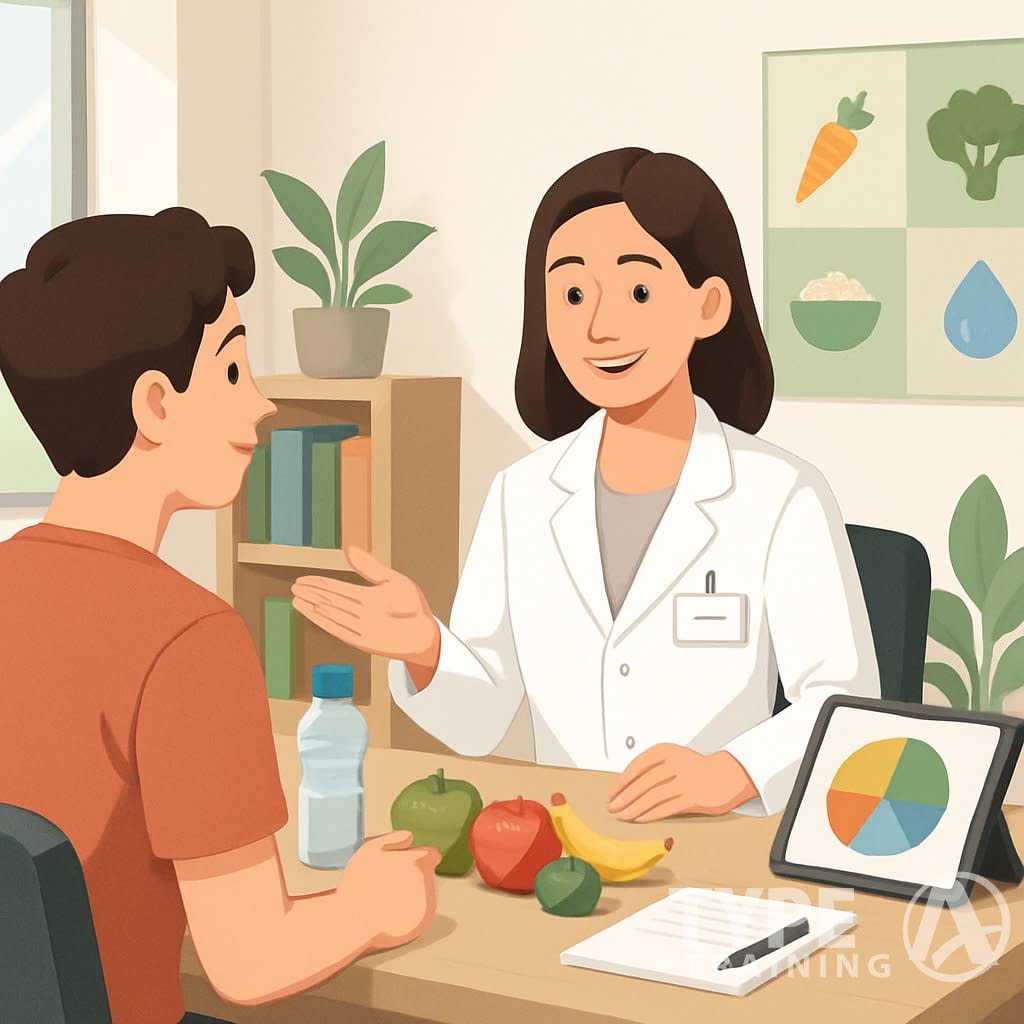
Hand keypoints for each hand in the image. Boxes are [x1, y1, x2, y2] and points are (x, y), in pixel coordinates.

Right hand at [291, 546, 439, 673]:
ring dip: (314, 607)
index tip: (302, 579)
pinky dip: (326, 621)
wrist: (427, 632)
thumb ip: (370, 568)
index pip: (337, 588)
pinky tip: (314, 612)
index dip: (319, 583)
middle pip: (330, 600)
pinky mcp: (363, 641)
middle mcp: (359, 612)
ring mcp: (360, 626)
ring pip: (332, 614)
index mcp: (366, 597)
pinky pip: (340, 629)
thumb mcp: (392, 581)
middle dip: (312, 593)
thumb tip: (349, 549)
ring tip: (296, 598)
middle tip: (294, 587)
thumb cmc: (412, 606)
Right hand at [337, 830, 440, 952]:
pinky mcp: (423, 921)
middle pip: (426, 873)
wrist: (352, 924)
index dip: (417, 858)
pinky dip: (409, 910)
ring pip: (424, 891)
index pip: (431, 855)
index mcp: (419, 861)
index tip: (404, 865)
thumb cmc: (359, 883)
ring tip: (385, 898)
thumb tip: (410, 836)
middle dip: (412, 875)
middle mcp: (427, 882)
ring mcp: (427, 903)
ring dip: (410, 892)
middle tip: (389, 883)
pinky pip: (420, 910)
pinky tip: (390, 912)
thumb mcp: (370, 850)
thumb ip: (393, 838)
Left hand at [607, 744, 758, 820]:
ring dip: (634, 808)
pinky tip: (641, 819)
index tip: (612, 793)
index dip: (622, 782)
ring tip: (623, 816)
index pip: (637, 766)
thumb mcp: (673, 759)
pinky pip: (666, 808)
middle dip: (624, 797)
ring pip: (652, 797)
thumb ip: (652, 769)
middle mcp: (675, 763)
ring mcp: (685, 781)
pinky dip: (650, 815)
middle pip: (643, 783)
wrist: (728, 774)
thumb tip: (626, 787)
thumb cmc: (696, 768)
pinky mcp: (693, 798)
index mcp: (666, 751)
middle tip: (613, 808)